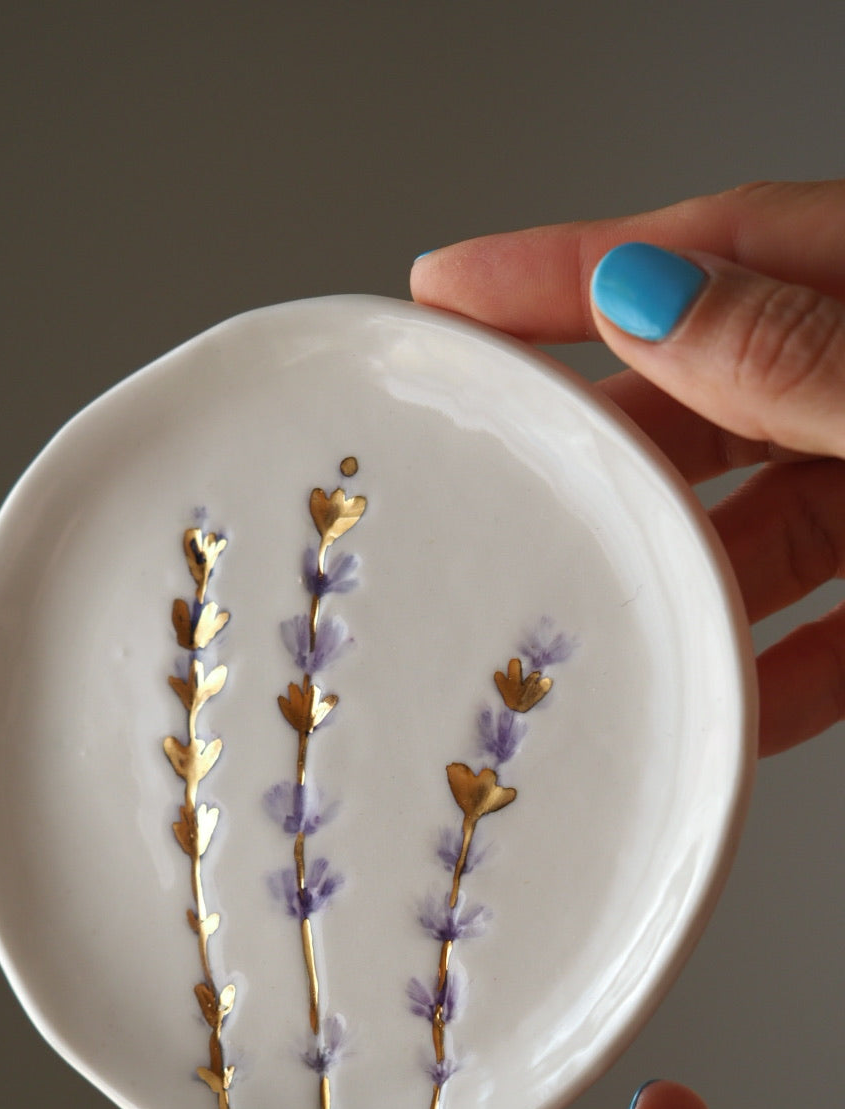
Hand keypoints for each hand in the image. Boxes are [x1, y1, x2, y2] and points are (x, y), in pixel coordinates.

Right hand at [412, 180, 844, 756]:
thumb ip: (796, 353)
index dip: (562, 273)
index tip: (444, 294)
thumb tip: (649, 303)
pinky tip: (727, 711)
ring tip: (596, 625)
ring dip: (680, 581)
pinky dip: (774, 673)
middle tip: (500, 480)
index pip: (703, 256)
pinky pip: (831, 631)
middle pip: (709, 398)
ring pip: (758, 523)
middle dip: (605, 448)